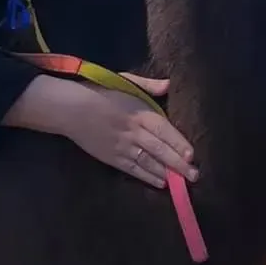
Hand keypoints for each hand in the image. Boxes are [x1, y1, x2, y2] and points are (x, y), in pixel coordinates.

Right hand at [62, 75, 198, 188]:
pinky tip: (160, 182)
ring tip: (182, 182)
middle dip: (178, 164)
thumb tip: (169, 85)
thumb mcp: (126, 81)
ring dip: (166, 173)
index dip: (178, 143)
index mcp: (139, 112)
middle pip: (160, 150)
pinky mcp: (112, 157)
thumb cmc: (100, 91)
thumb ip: (149, 85)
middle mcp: (133, 131)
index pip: (164, 130)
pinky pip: (133, 169)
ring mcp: (122, 147)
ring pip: (148, 162)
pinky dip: (147, 177)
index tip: (191, 155)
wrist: (71, 109)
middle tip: (194, 175)